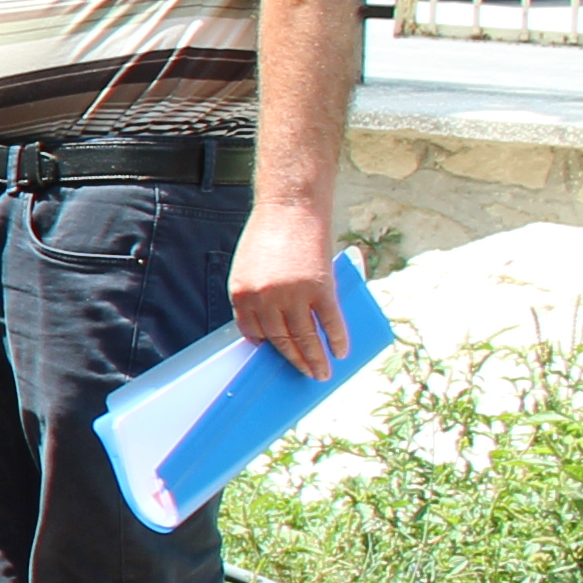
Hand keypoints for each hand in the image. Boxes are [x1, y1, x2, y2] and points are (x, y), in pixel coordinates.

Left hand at [232, 203, 347, 381]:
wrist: (291, 207)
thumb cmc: (269, 234)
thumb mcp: (248, 267)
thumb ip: (257, 295)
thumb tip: (271, 323)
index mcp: (241, 294)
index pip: (252, 333)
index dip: (266, 346)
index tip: (277, 357)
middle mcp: (264, 299)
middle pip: (280, 340)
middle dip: (294, 361)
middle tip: (306, 375)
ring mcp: (293, 295)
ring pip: (305, 337)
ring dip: (315, 359)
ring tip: (323, 373)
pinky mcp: (320, 288)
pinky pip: (330, 322)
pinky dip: (337, 339)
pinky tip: (341, 351)